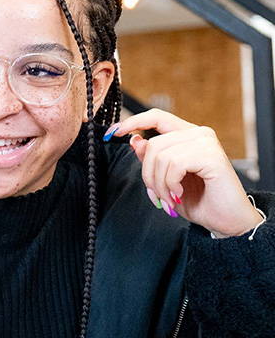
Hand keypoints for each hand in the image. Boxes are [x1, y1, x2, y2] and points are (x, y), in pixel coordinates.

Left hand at [110, 110, 261, 236]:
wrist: (226, 220)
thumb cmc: (199, 200)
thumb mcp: (165, 180)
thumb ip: (152, 160)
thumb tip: (135, 140)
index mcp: (187, 135)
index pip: (157, 117)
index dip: (132, 122)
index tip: (111, 133)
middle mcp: (199, 134)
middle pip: (153, 144)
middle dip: (148, 175)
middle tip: (157, 196)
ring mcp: (207, 143)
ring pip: (160, 156)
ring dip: (159, 184)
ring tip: (170, 199)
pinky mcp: (212, 156)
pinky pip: (174, 165)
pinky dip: (170, 184)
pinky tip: (179, 195)